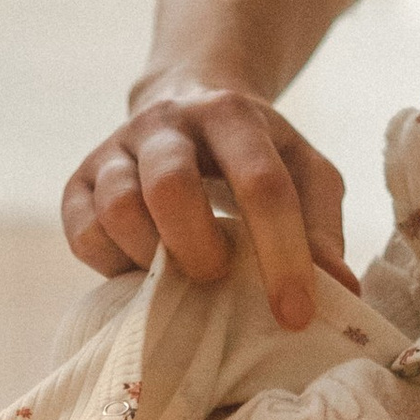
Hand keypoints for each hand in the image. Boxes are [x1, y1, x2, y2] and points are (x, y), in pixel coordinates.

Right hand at [62, 77, 356, 333]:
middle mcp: (167, 123)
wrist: (184, 106)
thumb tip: (340, 291)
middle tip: (217, 277)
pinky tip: (141, 266)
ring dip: (151, 256)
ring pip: (118, 206)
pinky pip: (81, 230)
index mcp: (232, 115)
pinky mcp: (78, 180)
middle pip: (171, 184)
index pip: (260, 183)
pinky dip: (110, 261)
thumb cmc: (255, 155)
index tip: (296, 314)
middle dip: (197, 247)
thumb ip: (323, 228)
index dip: (282, 254)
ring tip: (177, 273)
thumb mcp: (304, 174)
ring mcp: (116, 148)